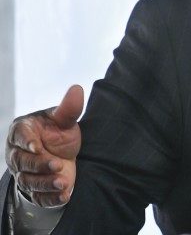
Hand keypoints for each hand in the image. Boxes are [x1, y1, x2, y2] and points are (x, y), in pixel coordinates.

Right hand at [5, 85, 83, 206]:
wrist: (61, 155)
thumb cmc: (58, 133)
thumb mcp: (64, 121)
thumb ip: (68, 108)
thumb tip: (76, 89)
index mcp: (22, 131)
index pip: (19, 135)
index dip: (27, 141)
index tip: (37, 146)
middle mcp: (17, 153)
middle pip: (22, 161)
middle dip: (39, 165)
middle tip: (57, 165)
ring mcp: (23, 173)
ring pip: (28, 181)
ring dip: (45, 183)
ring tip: (63, 182)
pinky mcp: (33, 189)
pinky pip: (37, 196)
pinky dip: (50, 198)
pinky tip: (64, 195)